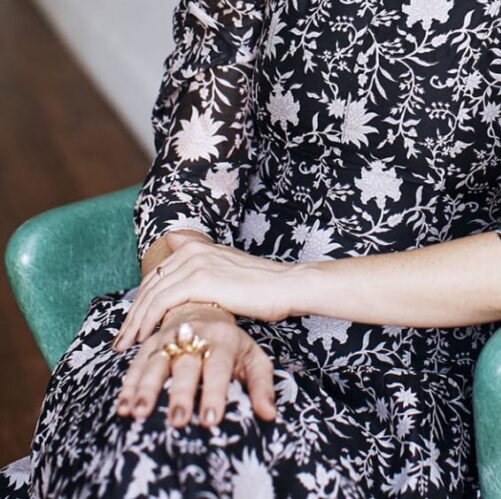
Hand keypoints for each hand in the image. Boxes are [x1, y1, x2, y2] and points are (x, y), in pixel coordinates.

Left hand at [113, 232, 304, 348]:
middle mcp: (192, 251)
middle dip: (132, 315)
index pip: (157, 275)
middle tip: (120, 340)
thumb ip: (204, 270)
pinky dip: (147, 321)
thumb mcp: (228, 273)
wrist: (286, 287)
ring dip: (134, 322)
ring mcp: (195, 263)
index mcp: (197, 248)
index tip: (132, 325)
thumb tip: (180, 257)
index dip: (141, 301)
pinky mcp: (199, 280)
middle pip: (149, 284)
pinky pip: (161, 302)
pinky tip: (144, 339)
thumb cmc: (262, 288)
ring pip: (151, 294)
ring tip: (125, 346)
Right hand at [115, 302, 275, 428]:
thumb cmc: (231, 343)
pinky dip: (129, 384)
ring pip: (156, 362)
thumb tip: (269, 415)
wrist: (205, 306)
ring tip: (139, 413)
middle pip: (186, 365)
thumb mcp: (252, 358)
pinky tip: (123, 406)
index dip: (214, 392)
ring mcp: (170, 337)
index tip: (210, 420)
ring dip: (147, 388)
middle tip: (177, 421)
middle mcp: (195, 336)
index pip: (218, 366)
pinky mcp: (152, 342)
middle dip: (180, 393)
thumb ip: (261, 384)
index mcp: (223, 339)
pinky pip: (137, 362)